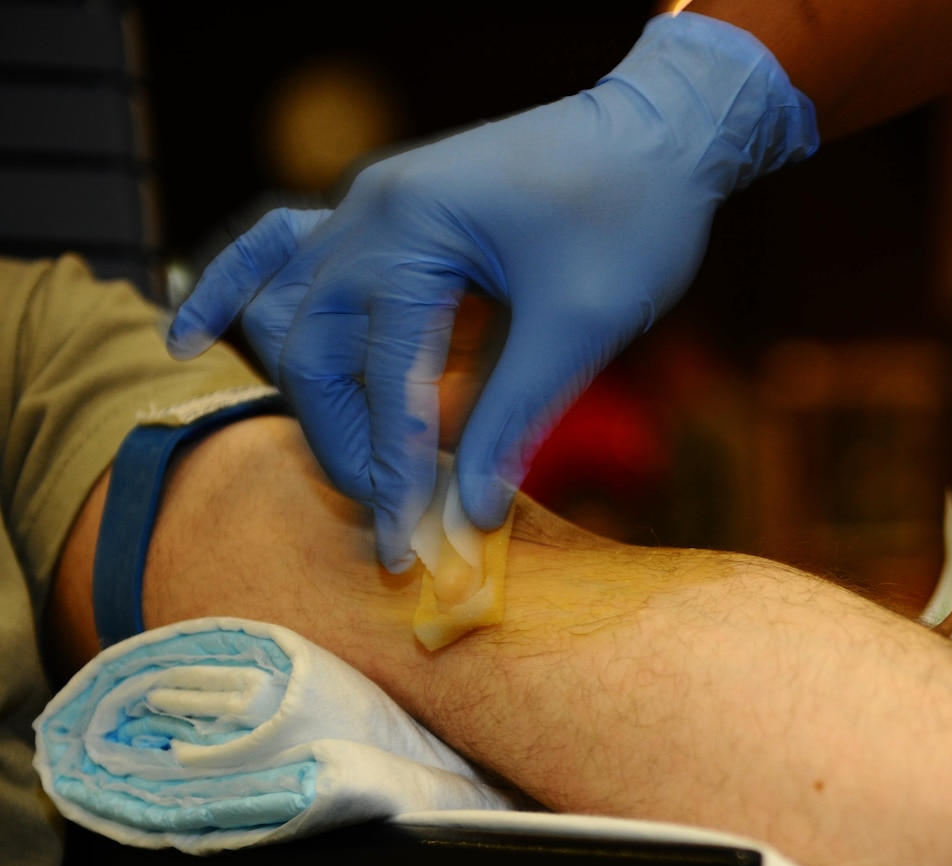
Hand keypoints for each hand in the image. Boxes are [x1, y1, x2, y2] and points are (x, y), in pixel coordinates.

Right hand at [166, 13, 814, 570]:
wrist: (661, 136)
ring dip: (320, 401)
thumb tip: (472, 509)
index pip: (383, 374)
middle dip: (350, 446)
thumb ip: (517, 416)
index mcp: (411, 228)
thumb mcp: (583, 325)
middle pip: (319, 352)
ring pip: (302, 317)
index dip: (395, 468)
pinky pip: (287, 249)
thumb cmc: (636, 215)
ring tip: (357, 479)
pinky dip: (242, 291)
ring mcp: (367, 205)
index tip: (407, 544)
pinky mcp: (386, 213)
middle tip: (391, 523)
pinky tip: (189, 333)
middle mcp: (369, 210)